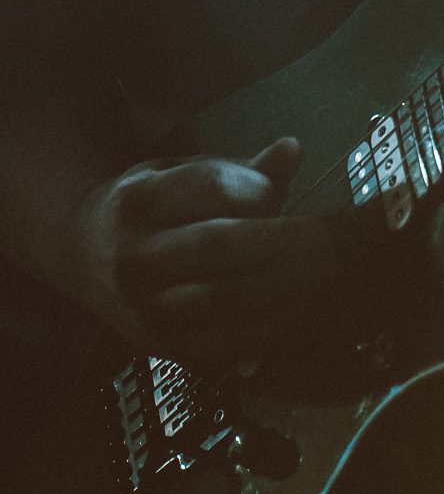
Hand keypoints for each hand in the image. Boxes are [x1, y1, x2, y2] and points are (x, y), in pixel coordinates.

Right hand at [70, 137, 355, 357]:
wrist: (83, 253)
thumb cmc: (151, 205)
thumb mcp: (182, 172)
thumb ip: (243, 168)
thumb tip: (294, 148)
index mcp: (139, 200)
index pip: (210, 186)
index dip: (258, 188)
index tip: (276, 193)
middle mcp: (132, 255)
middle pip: (216, 245)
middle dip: (274, 238)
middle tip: (308, 235)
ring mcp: (141, 306)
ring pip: (220, 299)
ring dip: (277, 285)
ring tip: (310, 270)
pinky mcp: (157, 344)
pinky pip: (221, 342)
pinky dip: (266, 327)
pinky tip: (297, 309)